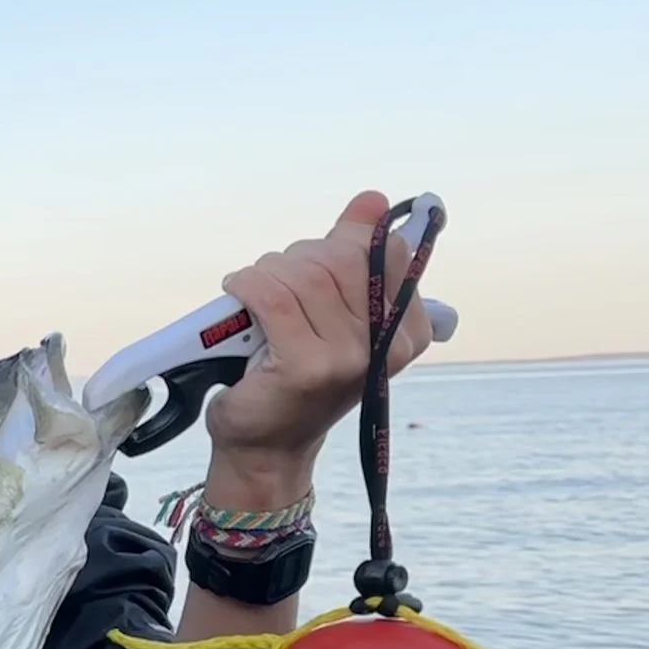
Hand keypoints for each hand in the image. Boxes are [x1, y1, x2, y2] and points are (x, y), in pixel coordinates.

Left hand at [204, 190, 436, 503]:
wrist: (267, 448)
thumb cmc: (297, 378)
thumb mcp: (336, 314)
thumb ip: (356, 255)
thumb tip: (372, 200)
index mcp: (411, 330)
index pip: (386, 251)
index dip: (342, 244)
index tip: (315, 266)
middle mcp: (388, 344)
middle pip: (340, 258)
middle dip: (298, 259)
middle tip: (273, 282)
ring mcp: (349, 357)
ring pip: (303, 274)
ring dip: (267, 273)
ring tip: (253, 294)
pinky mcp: (306, 366)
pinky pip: (271, 295)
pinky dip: (246, 284)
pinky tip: (237, 292)